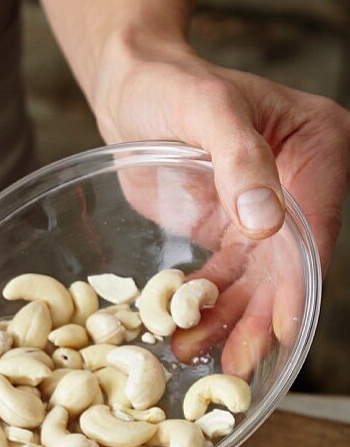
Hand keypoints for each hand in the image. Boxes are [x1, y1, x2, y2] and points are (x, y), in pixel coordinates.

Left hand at [93, 33, 349, 373]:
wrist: (128, 89)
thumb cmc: (169, 84)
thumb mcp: (207, 110)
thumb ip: (239, 159)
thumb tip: (266, 222)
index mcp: (318, 144)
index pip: (316, 224)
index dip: (298, 280)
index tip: (280, 326)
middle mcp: (303, 181)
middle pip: (290, 263)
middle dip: (263, 316)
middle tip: (240, 362)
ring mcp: (268, 210)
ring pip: (257, 280)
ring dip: (232, 321)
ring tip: (200, 354)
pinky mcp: (231, 230)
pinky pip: (226, 278)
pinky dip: (208, 306)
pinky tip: (187, 334)